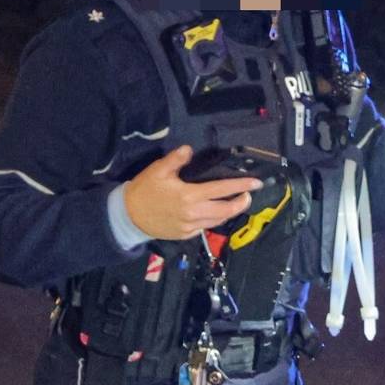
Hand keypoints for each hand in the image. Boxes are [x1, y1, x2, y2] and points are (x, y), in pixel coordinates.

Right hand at [121, 145, 259, 239]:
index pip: (222, 189)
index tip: (255, 183)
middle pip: (227, 210)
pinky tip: (215, 212)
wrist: (128, 216)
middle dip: (241, 203)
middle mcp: (194, 213)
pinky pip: (206, 227)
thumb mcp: (158, 170)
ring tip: (235, 202)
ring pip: (218, 220)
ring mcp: (191, 226)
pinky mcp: (186, 234)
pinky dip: (214, 219)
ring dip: (230, 212)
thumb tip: (189, 149)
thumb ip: (176, 159)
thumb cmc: (143, 191)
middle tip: (248, 195)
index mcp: (189, 195)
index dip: (241, 186)